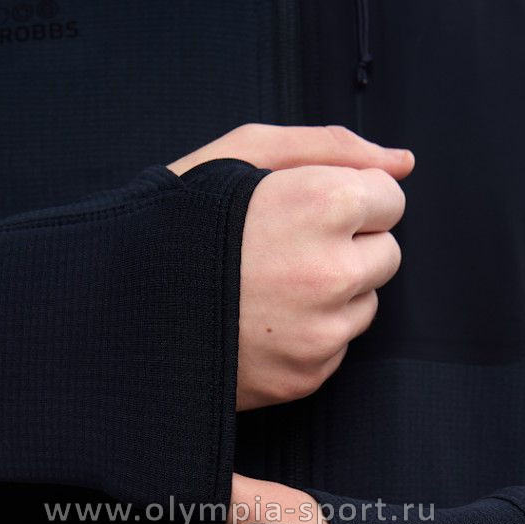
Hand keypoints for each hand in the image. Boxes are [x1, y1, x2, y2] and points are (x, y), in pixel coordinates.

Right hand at [168, 124, 412, 409]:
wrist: (121, 308)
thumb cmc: (179, 222)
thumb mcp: (242, 154)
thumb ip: (330, 147)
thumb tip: (402, 162)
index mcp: (323, 205)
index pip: (390, 198)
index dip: (348, 197)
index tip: (307, 207)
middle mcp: (332, 273)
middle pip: (386, 254)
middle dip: (349, 246)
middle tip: (285, 248)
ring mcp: (321, 333)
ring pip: (365, 305)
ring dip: (332, 294)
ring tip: (269, 288)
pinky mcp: (306, 377)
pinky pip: (335, 348)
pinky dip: (309, 335)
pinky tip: (262, 322)